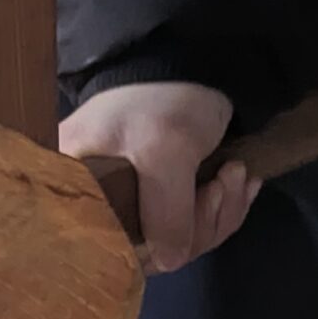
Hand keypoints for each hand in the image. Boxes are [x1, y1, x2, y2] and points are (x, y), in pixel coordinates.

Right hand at [57, 81, 258, 273]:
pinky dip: (223, 208)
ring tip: (236, 174)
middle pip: (146, 250)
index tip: (186, 220)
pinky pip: (191, 224)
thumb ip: (166, 213)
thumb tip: (170, 262)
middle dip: (197, 226)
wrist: (200, 56)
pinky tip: (241, 182)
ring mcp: (131, 200)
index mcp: (76, 189)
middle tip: (221, 186)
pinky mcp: (162, 197)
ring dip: (218, 213)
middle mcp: (96, 201)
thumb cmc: (165, 96)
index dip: (149, 250)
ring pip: (176, 240)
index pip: (103, 249)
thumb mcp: (165, 149)